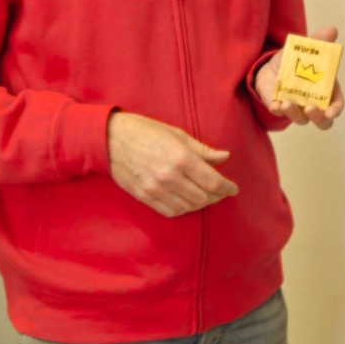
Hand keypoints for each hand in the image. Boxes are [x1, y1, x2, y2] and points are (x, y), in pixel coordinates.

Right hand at [107, 111, 237, 216]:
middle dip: (216, 196)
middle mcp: (169, 176)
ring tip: (206, 197)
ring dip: (201, 204)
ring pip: (187, 207)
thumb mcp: (178, 134)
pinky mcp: (144, 196)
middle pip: (202, 197)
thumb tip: (225, 157)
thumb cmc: (146, 132)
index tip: (233, 189)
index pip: (212, 181)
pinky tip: (188, 203)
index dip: (227, 188)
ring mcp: (155, 189)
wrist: (111, 139)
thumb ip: (203, 150)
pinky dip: (183, 210)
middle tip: (221, 192)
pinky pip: (169, 211)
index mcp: (181, 158)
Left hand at [255, 25, 344, 129]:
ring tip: (287, 102)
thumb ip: (318, 42)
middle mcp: (314, 103)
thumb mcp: (306, 49)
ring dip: (295, 114)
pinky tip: (275, 103)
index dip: (335, 110)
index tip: (330, 111)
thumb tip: (332, 30)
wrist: (271, 65)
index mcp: (326, 90)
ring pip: (301, 120)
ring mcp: (297, 108)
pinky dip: (278, 110)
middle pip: (323, 121)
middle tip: (310, 108)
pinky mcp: (279, 107)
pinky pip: (280, 114)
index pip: (336, 105)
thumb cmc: (295, 60)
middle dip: (318, 118)